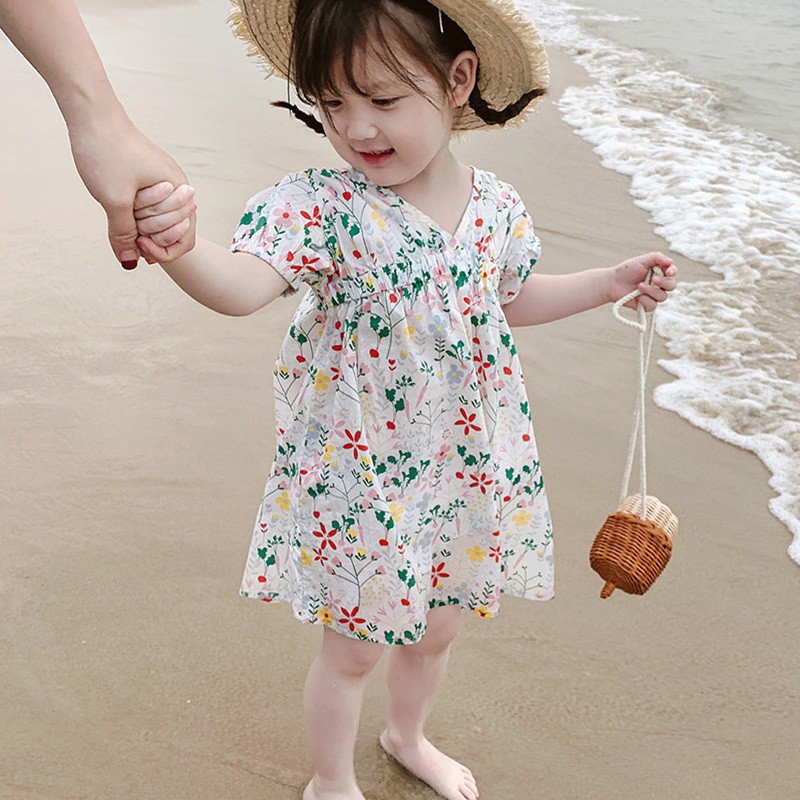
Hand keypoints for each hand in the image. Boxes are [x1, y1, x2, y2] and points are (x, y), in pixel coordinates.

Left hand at [68, 111, 196, 267]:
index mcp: (179, 190)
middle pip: (174, 231)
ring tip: (120, 213)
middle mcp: (177, 185)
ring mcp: (163, 179)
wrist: (91, 113)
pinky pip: (150, 205)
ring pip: (159, 218)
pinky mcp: (148, 175)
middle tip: (127, 225)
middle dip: (151, 235)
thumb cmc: (107, 152)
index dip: (162, 250)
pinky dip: (136, 212)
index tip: (137, 244)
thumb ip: (124, 235)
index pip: (185, 238)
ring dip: (141, 224)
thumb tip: (129, 262)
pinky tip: (118, 207)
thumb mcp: (114, 200)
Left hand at [606, 252, 677, 311]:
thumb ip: (657, 258)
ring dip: (651, 291)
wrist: (612, 283)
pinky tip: (637, 296)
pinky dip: (645, 301)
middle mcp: (658, 285)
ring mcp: (653, 296)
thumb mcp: (642, 260)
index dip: (673, 272)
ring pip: (663, 297)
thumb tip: (671, 261)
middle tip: (653, 280)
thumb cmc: (626, 271)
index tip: (668, 272)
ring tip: (639, 286)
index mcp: (659, 272)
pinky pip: (653, 306)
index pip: (672, 273)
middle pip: (671, 286)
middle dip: (664, 283)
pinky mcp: (646, 306)